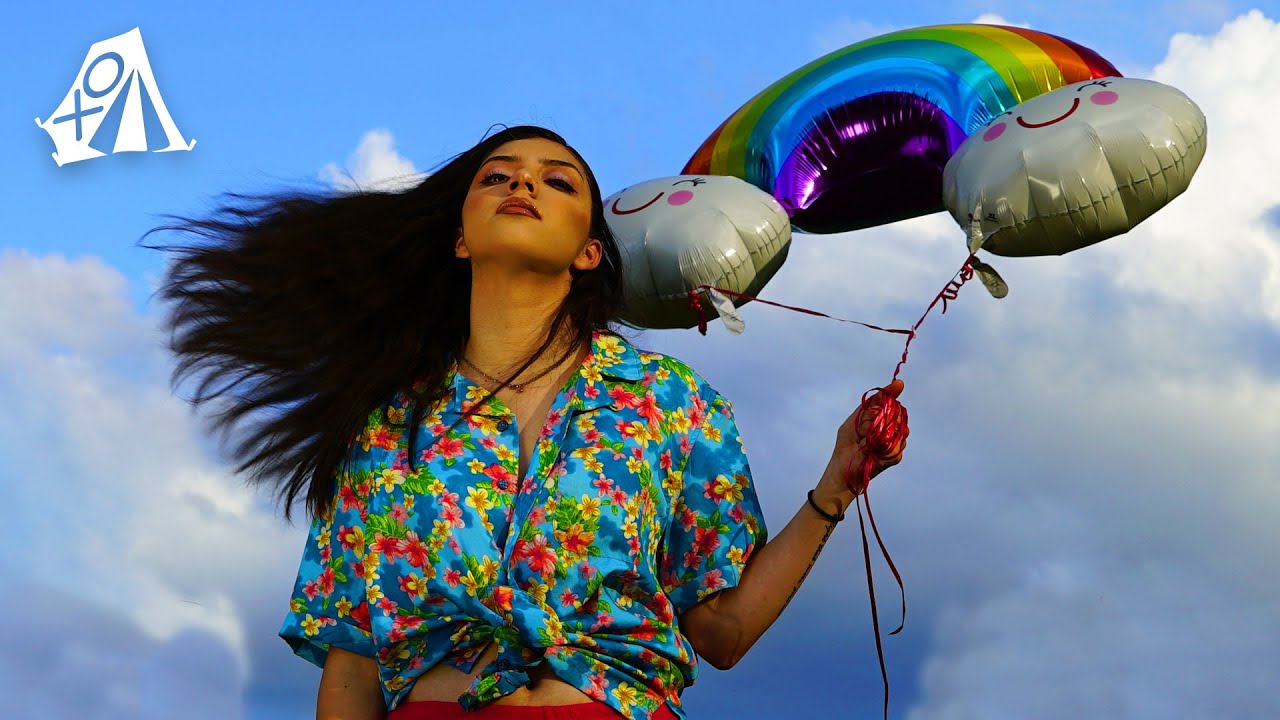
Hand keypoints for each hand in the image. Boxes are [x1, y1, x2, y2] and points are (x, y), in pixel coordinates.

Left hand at [825, 379, 908, 496]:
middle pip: (900, 414)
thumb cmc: (845, 444)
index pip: (890, 402)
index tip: (898, 385)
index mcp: (879, 418)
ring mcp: (893, 443)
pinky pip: (897, 446)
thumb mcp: (854, 420)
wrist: (843, 469)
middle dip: (888, 416)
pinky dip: (886, 447)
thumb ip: (870, 405)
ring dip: (885, 432)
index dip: (893, 392)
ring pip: (902, 430)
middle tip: (868, 426)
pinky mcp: (895, 456)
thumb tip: (888, 391)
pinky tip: (874, 451)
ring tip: (868, 440)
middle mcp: (889, 429)